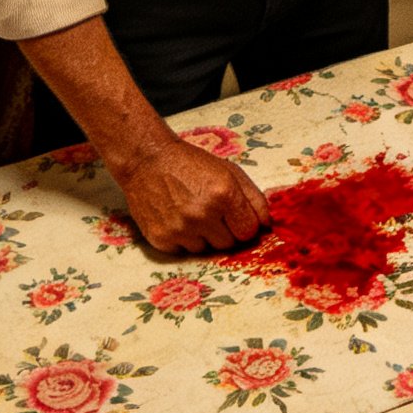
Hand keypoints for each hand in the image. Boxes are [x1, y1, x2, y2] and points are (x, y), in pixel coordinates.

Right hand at [117, 132, 270, 255]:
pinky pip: (184, 251)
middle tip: (211, 212)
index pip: (249, 231)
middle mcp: (203, 214)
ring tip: (191, 212)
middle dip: (226, 231)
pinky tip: (176, 218)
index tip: (237, 217)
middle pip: (229, 244)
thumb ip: (253, 197)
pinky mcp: (162, 239)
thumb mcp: (229, 171)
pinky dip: (183, 239)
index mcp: (224, 194)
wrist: (146, 160)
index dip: (245, 224)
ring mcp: (181, 229)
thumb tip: (266, 224)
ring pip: (207, 249)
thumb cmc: (190, 163)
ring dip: (204, 236)